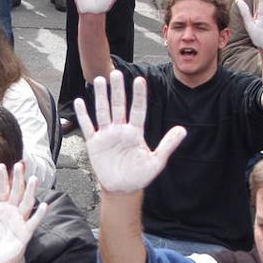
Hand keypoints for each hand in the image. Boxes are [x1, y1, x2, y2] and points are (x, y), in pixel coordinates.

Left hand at [0, 162, 47, 262]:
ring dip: (30, 192)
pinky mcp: (25, 233)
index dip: (2, 179)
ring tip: (34, 179)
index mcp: (0, 209)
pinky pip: (33, 222)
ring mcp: (19, 221)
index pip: (2, 190)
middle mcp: (12, 212)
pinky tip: (44, 205)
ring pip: (26, 203)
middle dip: (18, 179)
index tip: (1, 165)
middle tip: (20, 164)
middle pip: (16, 192)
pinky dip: (39, 214)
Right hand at [75, 71, 185, 193]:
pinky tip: (79, 102)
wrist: (122, 189)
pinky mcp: (94, 143)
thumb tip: (183, 130)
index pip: (138, 110)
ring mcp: (106, 135)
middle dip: (117, 89)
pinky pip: (87, 126)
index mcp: (135, 132)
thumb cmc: (140, 176)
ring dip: (100, 96)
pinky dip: (83, 114)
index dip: (139, 95)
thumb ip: (168, 145)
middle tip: (116, 72)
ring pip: (102, 111)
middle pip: (118, 106)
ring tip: (99, 80)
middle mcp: (120, 130)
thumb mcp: (157, 161)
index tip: (140, 80)